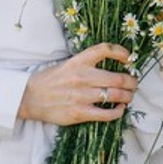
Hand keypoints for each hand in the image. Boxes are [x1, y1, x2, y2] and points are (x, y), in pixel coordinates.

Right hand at [18, 43, 136, 125]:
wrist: (28, 97)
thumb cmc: (50, 80)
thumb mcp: (67, 64)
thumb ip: (87, 64)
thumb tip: (112, 66)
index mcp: (78, 61)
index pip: (105, 50)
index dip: (122, 52)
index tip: (129, 57)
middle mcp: (82, 77)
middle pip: (118, 78)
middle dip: (132, 81)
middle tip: (134, 83)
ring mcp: (81, 96)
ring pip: (116, 95)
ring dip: (128, 96)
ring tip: (129, 96)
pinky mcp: (79, 113)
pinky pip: (106, 114)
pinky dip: (118, 111)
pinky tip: (120, 109)